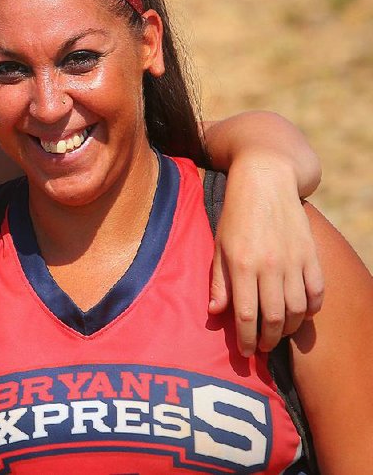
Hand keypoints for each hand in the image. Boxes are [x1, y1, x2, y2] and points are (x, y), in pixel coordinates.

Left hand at [208, 156, 323, 356]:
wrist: (266, 180)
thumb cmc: (236, 214)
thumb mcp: (219, 244)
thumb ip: (218, 280)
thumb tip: (216, 313)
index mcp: (242, 264)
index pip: (246, 315)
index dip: (246, 339)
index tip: (245, 352)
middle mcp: (270, 266)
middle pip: (274, 318)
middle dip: (268, 340)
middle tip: (262, 349)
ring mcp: (294, 261)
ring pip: (297, 310)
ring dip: (289, 329)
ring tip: (279, 334)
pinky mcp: (311, 254)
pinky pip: (316, 292)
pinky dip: (311, 309)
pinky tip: (300, 315)